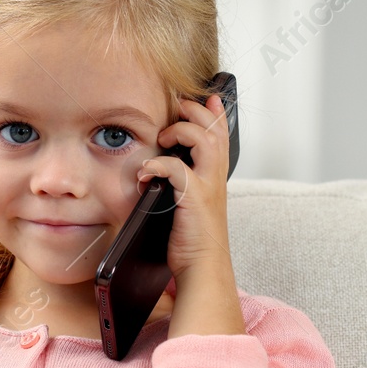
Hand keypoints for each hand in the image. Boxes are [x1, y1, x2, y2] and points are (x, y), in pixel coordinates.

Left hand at [136, 92, 232, 280]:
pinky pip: (177, 169)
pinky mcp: (194, 200)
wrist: (202, 269)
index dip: (215, 113)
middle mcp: (215, 179)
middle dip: (197, 111)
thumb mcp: (188, 206)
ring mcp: (207, 188)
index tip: (207, 98)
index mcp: (214, 178)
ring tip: (164, 135)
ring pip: (204, 140)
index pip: (221, 135)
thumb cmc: (192, 241)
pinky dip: (159, 164)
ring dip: (182, 130)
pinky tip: (145, 172)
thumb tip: (159, 174)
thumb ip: (182, 186)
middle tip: (179, 107)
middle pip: (215, 130)